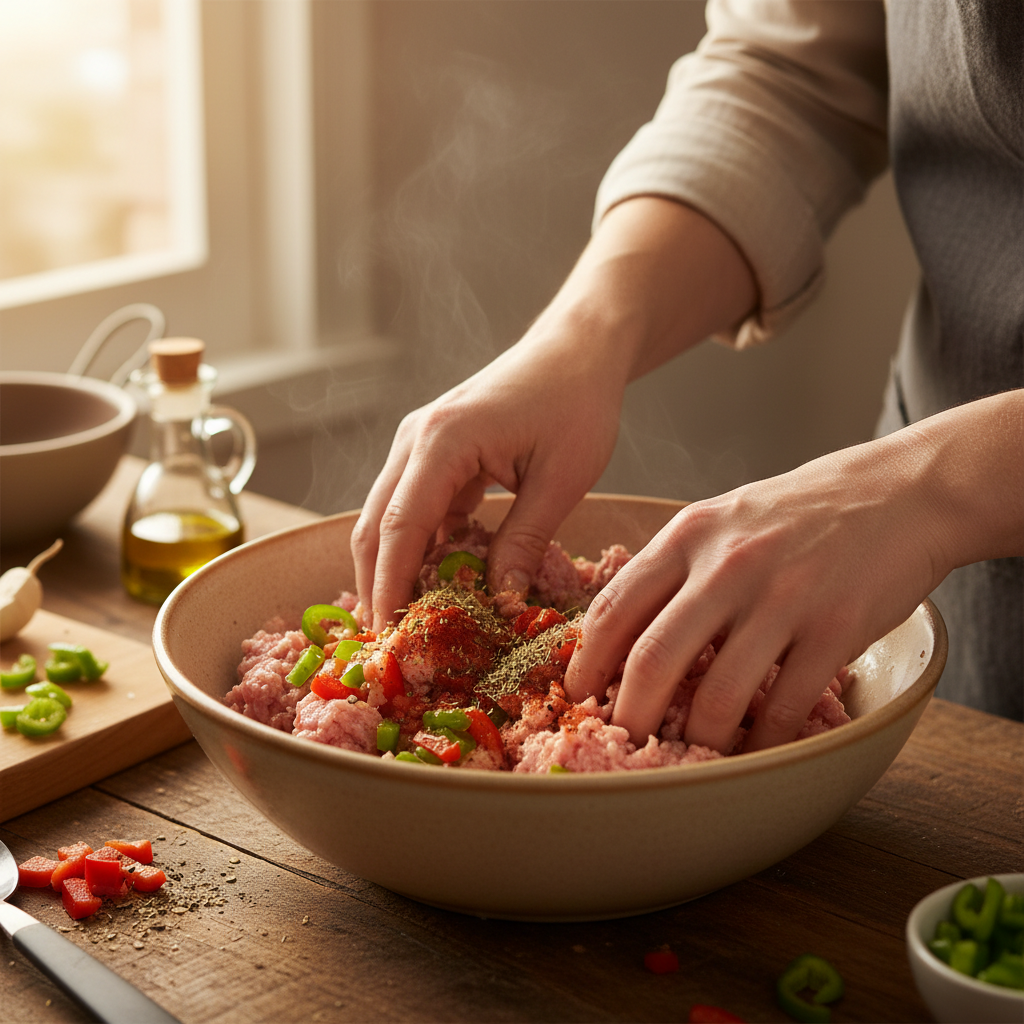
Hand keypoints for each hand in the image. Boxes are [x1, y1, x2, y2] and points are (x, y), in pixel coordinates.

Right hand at [351, 196, 759, 629]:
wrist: (578, 349)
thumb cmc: (577, 403)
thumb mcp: (561, 479)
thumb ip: (525, 540)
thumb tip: (499, 600)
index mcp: (442, 441)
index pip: (401, 527)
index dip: (391, 586)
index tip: (389, 637)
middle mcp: (415, 439)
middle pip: (376, 524)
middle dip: (377, 585)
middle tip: (389, 644)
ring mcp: (418, 443)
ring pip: (387, 517)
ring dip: (393, 568)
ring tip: (408, 623)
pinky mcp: (433, 452)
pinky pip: (412, 507)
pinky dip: (417, 546)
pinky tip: (437, 582)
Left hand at [564, 431, 955, 752]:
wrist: (899, 492)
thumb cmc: (800, 512)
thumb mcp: (721, 520)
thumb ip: (673, 569)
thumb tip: (623, 636)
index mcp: (688, 536)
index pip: (614, 608)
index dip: (586, 664)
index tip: (579, 698)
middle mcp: (727, 565)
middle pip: (653, 659)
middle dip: (629, 716)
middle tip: (624, 743)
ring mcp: (783, 597)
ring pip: (718, 696)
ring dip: (698, 740)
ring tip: (691, 754)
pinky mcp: (835, 629)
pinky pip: (785, 707)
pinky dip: (764, 742)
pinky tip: (754, 751)